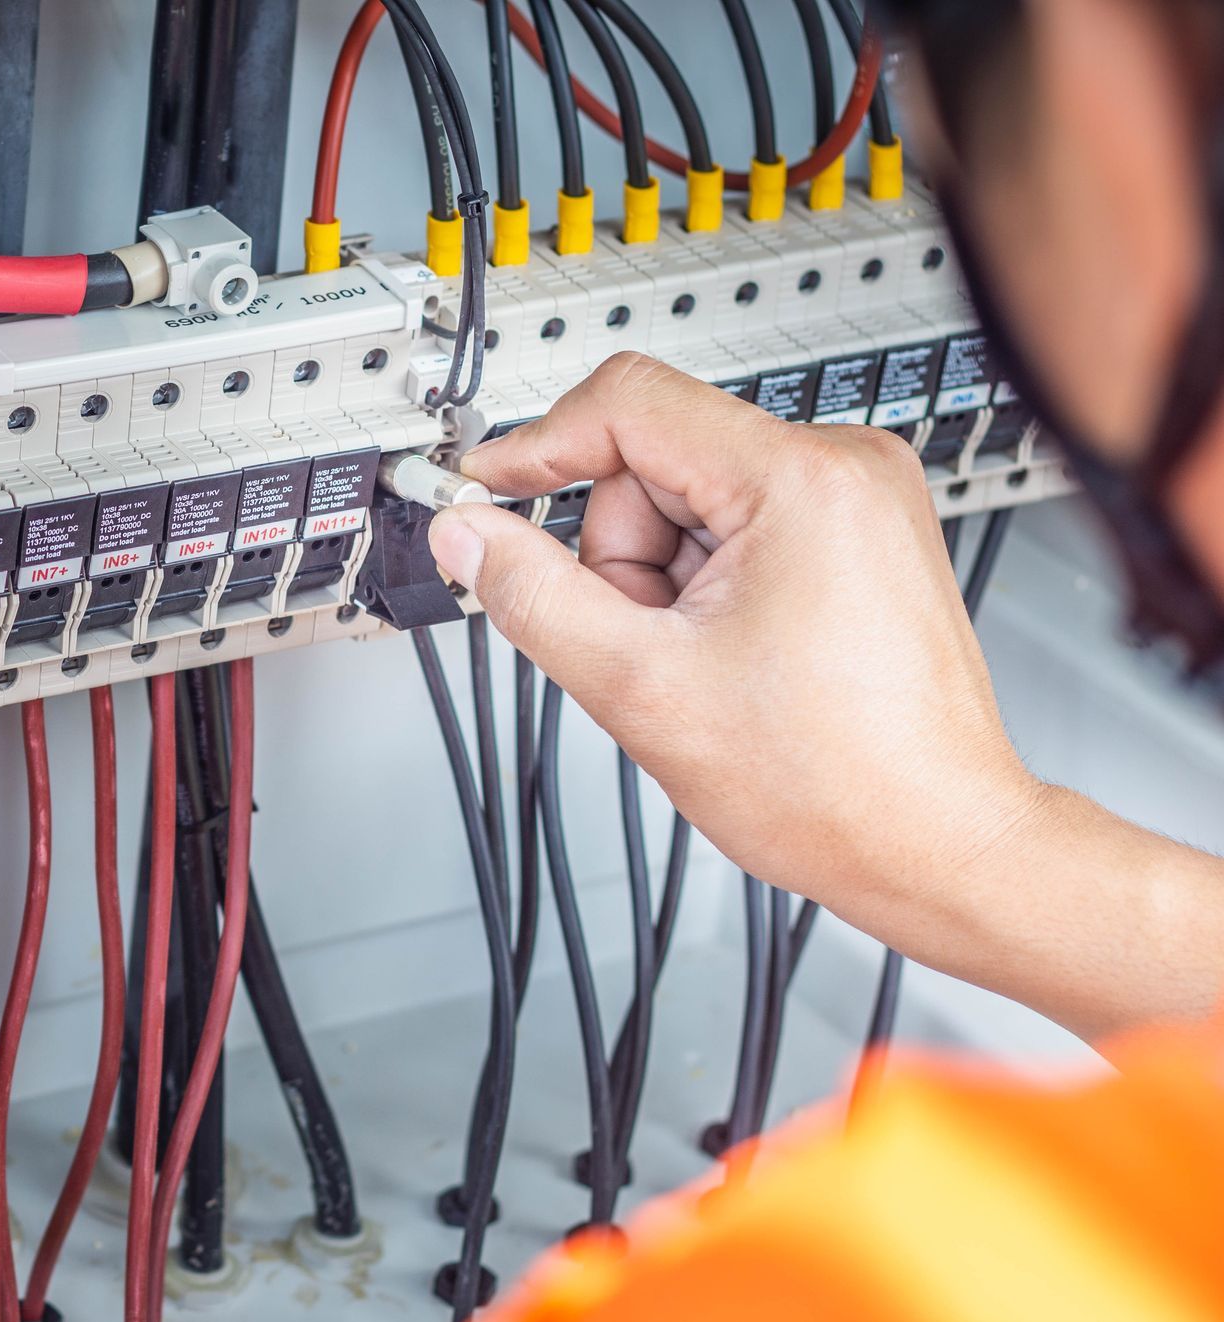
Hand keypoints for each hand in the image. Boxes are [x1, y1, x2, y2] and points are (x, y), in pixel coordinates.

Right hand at [438, 352, 1042, 948]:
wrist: (931, 840)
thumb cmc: (833, 779)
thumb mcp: (641, 688)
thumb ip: (532, 596)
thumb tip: (467, 535)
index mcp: (800, 479)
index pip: (628, 402)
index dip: (539, 449)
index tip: (486, 492)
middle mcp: (843, 465)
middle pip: (654, 461)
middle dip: (623, 556)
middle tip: (650, 645)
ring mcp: (858, 498)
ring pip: (688, 501)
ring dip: (663, 581)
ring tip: (703, 663)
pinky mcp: (858, 533)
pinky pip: (733, 529)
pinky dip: (704, 589)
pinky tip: (731, 655)